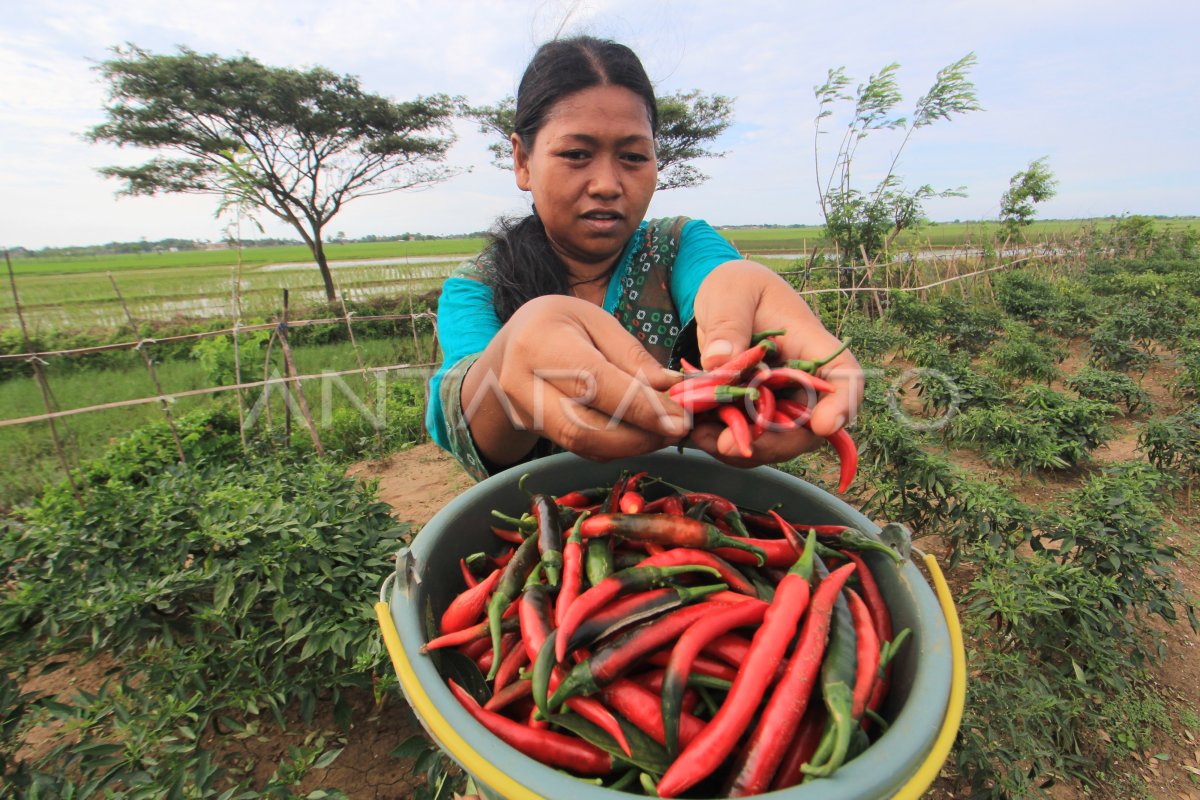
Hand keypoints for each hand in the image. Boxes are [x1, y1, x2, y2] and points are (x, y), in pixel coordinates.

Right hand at [462, 295, 688, 465]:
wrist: (512, 344)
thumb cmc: (561, 324)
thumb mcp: (596, 321)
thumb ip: (631, 356)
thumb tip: (671, 389)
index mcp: (539, 344)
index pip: (594, 383)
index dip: (640, 407)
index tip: (680, 418)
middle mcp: (521, 384)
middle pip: (584, 428)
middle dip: (638, 436)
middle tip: (677, 429)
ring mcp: (524, 414)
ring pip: (584, 445)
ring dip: (632, 445)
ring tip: (665, 430)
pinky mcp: (536, 433)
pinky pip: (582, 449)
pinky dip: (618, 446)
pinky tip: (642, 433)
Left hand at [688, 260, 863, 465]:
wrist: (720, 298)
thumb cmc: (737, 286)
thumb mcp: (730, 293)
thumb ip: (728, 323)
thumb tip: (720, 360)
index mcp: (810, 345)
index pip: (845, 378)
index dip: (843, 405)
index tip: (823, 425)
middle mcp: (802, 380)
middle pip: (809, 426)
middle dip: (774, 443)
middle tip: (727, 445)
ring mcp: (780, 400)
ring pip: (778, 440)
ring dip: (744, 447)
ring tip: (702, 438)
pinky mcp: (754, 412)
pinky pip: (750, 437)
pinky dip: (725, 441)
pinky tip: (698, 433)